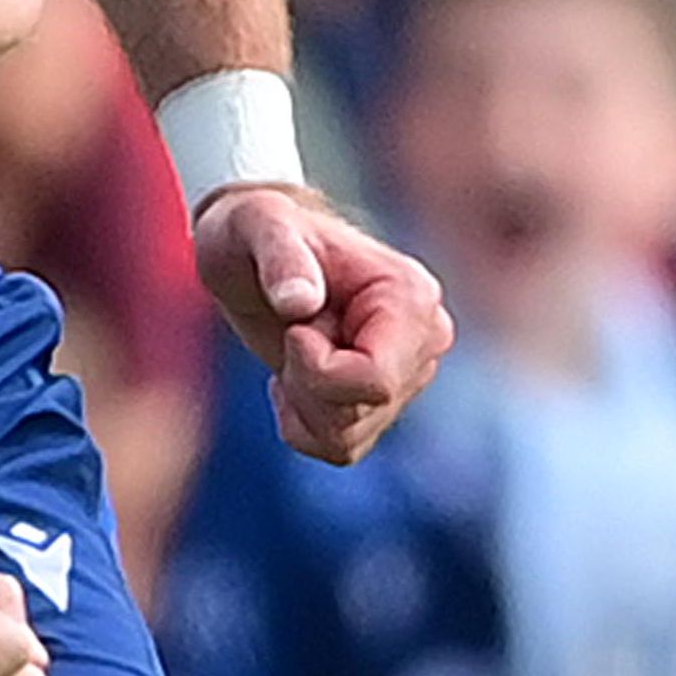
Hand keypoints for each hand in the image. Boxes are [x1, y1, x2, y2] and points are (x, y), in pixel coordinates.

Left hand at [197, 183, 452, 462]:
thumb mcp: (257, 227)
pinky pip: (342, 448)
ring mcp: (409, 372)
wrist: (251, 250)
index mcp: (410, 296)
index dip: (319, 370)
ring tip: (294, 349)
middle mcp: (424, 338)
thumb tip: (301, 301)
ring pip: (349, 436)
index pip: (376, 379)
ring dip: (302, 403)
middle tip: (290, 334)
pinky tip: (292, 377)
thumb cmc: (256, 229)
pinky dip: (303, 424)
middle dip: (307, 385)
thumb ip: (281, 256)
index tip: (293, 330)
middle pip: (363, 410)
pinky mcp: (383, 400)